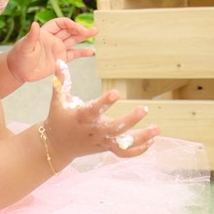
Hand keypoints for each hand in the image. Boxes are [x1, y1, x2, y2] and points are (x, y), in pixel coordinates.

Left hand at [7, 18, 94, 84]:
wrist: (18, 71)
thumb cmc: (19, 56)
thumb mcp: (25, 46)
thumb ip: (31, 36)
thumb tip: (34, 24)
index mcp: (45, 32)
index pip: (60, 24)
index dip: (69, 24)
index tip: (77, 28)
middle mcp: (53, 39)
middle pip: (69, 31)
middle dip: (80, 29)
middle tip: (93, 30)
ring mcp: (57, 49)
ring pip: (73, 41)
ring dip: (84, 37)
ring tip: (95, 32)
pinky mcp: (60, 60)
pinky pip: (73, 55)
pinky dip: (82, 53)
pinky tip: (91, 52)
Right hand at [44, 60, 158, 167]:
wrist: (56, 146)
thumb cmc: (58, 119)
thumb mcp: (57, 100)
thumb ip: (61, 81)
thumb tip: (59, 60)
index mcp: (81, 118)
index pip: (93, 110)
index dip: (104, 102)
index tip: (116, 93)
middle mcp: (93, 131)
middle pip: (114, 129)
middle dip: (130, 120)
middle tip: (145, 109)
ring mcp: (101, 141)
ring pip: (123, 143)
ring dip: (141, 137)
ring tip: (157, 128)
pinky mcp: (106, 148)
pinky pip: (124, 153)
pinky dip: (138, 150)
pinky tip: (152, 141)